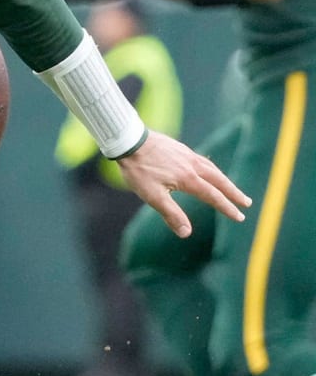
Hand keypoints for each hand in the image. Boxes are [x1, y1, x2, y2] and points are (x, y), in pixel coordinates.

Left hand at [117, 130, 250, 237]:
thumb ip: (171, 214)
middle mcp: (192, 165)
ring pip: (212, 168)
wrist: (129, 141)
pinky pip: (202, 159)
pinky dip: (210, 168)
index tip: (239, 217)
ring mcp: (186, 154)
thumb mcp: (152, 195)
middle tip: (247, 202)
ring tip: (231, 187)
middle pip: (219, 180)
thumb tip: (186, 233)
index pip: (213, 196)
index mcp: (188, 178)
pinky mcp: (179, 148)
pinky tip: (206, 169)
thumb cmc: (139, 170)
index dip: (227, 207)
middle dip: (234, 192)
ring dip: (224, 179)